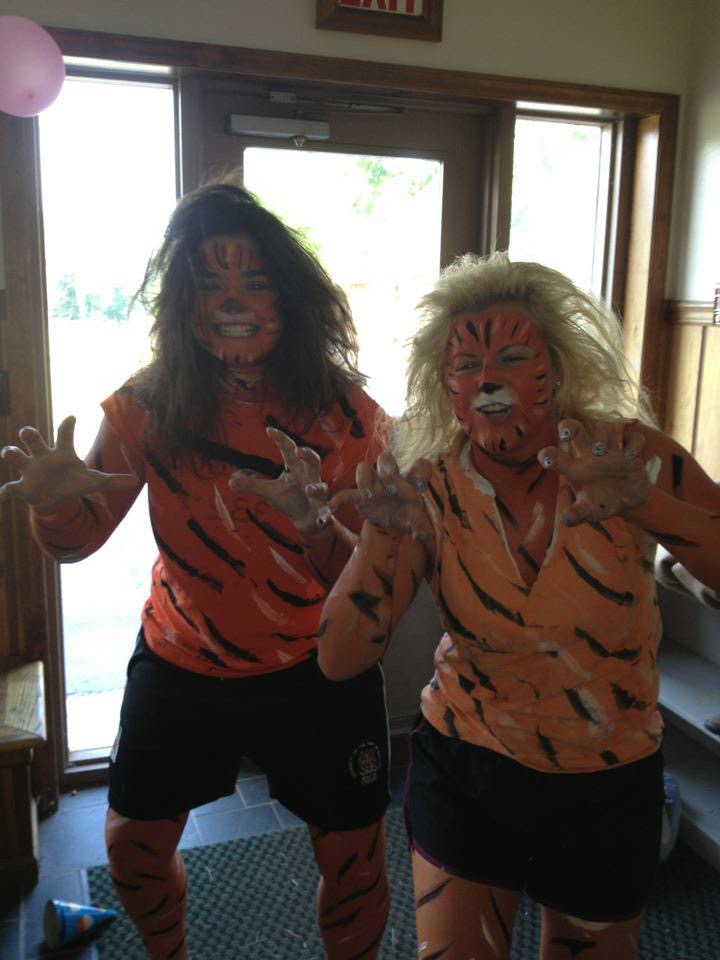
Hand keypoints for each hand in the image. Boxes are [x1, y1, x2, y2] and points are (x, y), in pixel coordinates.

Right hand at [0, 416, 138, 508]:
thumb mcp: (94, 482)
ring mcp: (30, 470)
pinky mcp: (23, 487)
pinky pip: (10, 488)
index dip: (68, 425)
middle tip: (28, 432)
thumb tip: (135, 481)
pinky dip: (4, 492)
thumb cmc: (74, 482)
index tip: (73, 417)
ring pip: (17, 456)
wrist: (56, 496)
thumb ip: (112, 480)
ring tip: (8, 453)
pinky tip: (0, 497)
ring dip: (11, 453)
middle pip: (34, 440)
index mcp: (62, 453)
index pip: (64, 434)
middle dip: (30, 434)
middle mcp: (43, 456)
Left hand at [229, 427, 331, 539]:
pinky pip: (325, 513)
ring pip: (320, 486)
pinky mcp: (322, 510)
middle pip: (313, 461)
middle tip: (298, 450)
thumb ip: (252, 485)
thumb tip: (230, 480)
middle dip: (308, 454)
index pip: (289, 450)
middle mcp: (309, 477)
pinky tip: (321, 521)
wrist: (306, 520)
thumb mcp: (269, 492)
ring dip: (315, 488)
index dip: (281, 439)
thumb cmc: (289, 500)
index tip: (269, 430)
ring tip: (307, 490)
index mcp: (296, 469)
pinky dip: (324, 517)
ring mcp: (317, 494)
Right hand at [329, 451, 433, 542]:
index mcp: (410, 481)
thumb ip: (422, 528)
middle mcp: (391, 478)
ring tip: (368, 494)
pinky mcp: (361, 496)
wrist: (392, 522)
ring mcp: (374, 485)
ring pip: (364, 468)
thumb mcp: (416, 521)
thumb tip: (423, 536)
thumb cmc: (407, 514)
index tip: (419, 487)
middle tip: (390, 487)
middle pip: (386, 459)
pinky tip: (333, 506)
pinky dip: (340, 498)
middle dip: (387, 470)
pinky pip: (348, 493)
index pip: (419, 466)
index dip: (420, 470)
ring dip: (365, 478)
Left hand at [538, 419, 649, 525]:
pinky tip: (630, 456)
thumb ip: (577, 514)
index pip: (556, 456)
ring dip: (601, 435)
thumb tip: (567, 520)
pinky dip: (633, 443)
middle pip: (575, 429)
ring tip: (600, 451)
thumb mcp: (589, 511)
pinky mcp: (631, 452)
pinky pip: (634, 437)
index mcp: (575, 468)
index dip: (549, 455)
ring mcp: (611, 451)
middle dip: (570, 426)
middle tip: (567, 433)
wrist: (628, 502)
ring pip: (603, 427)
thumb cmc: (602, 503)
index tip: (547, 461)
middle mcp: (590, 454)